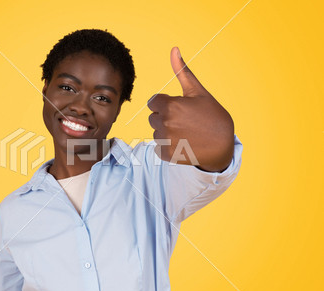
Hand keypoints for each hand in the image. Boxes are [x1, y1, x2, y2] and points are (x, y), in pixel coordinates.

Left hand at [147, 47, 234, 171]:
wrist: (223, 146)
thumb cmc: (212, 115)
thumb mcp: (198, 92)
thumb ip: (182, 71)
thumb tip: (173, 49)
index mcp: (170, 105)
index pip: (153, 102)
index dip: (166, 104)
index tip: (180, 109)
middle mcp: (165, 123)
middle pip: (153, 117)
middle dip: (165, 118)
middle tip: (185, 122)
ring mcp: (165, 140)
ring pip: (156, 133)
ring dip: (166, 133)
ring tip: (186, 134)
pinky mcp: (166, 155)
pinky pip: (158, 148)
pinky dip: (168, 147)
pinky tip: (183, 144)